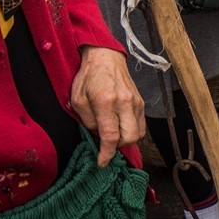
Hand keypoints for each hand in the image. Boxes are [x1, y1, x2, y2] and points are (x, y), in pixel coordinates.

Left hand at [66, 46, 144, 164]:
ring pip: (139, 133)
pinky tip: (120, 127)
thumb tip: (98, 135)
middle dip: (118, 147)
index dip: (106, 153)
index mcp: (106, 101)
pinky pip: (141, 124)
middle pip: (130, 138)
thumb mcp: (77, 99)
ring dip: (126, 139)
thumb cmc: (88, 76)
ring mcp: (136, 102)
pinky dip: (132, 131)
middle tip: (106, 144)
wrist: (106, 57)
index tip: (102, 162)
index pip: (111, 136)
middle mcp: (125, 103)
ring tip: (113, 135)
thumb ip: (87, 121)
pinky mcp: (141, 102)